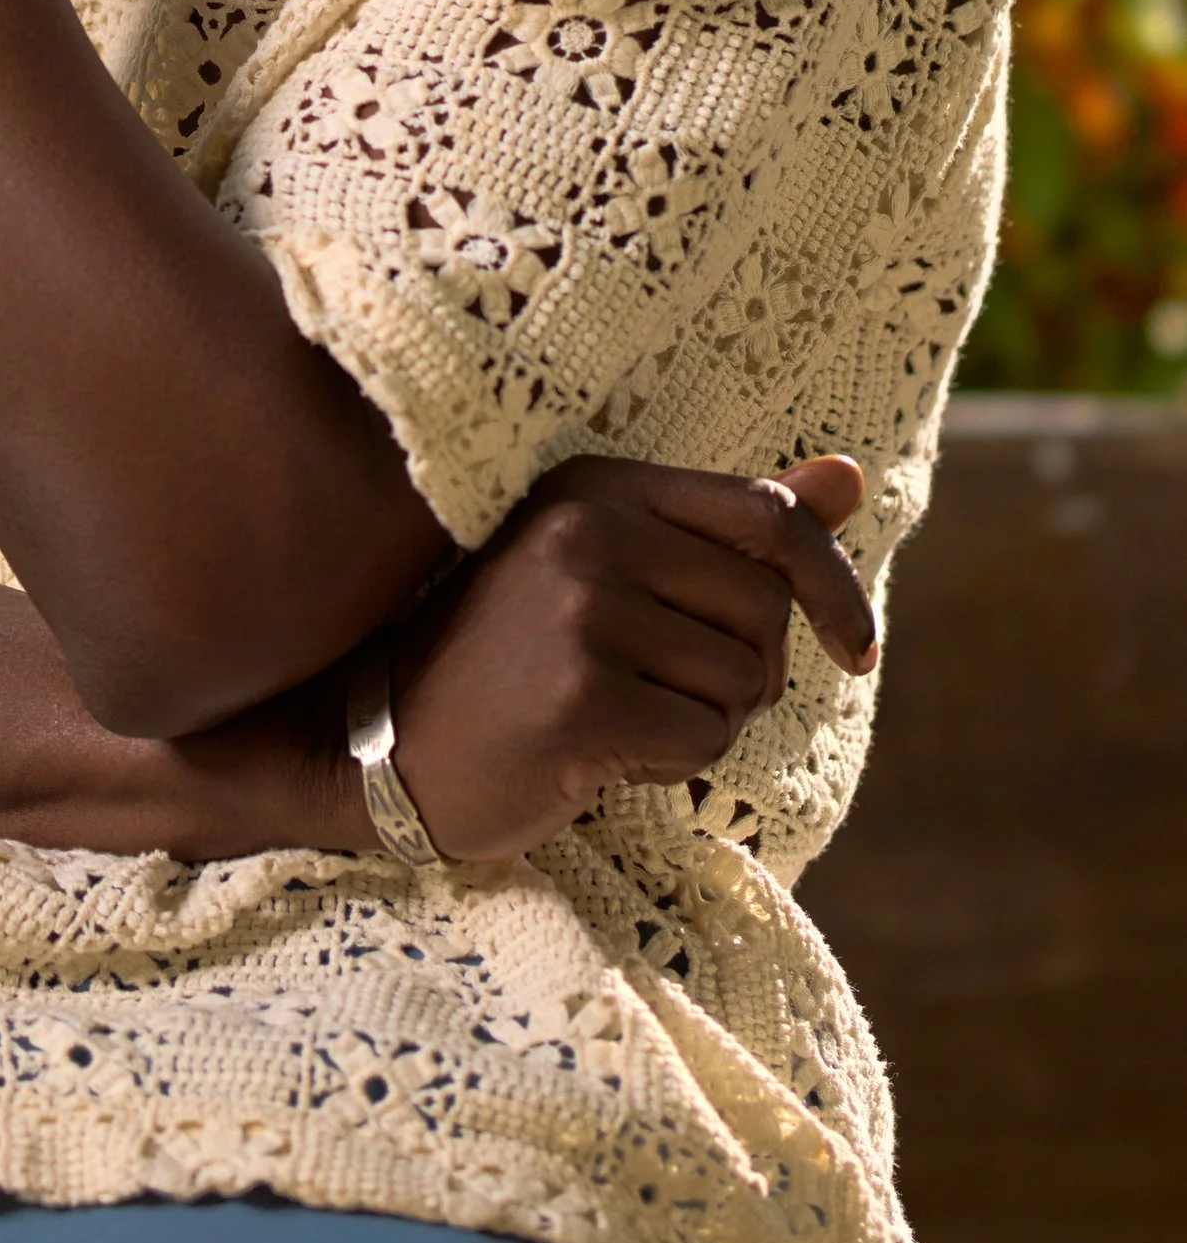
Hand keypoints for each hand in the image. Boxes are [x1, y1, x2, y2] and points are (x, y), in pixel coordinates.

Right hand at [381, 453, 875, 865]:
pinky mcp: (579, 700)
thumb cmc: (515, 657)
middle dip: (748, 670)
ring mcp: (578, 613)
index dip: (832, 585)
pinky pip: (704, 741)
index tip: (853, 648)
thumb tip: (850, 475)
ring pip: (742, 681)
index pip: (768, 516)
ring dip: (704, 721)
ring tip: (617, 717)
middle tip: (666, 693)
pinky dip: (672, 766)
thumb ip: (730, 524)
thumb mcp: (612, 566)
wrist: (389, 747)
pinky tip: (601, 756)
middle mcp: (585, 532)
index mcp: (596, 485)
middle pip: (766, 609)